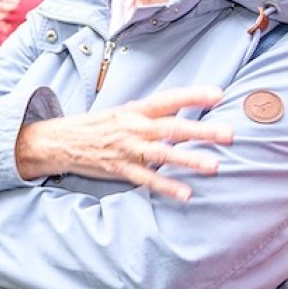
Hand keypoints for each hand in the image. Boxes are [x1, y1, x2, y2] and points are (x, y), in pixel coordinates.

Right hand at [14, 85, 231, 201]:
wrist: (59, 141)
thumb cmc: (95, 126)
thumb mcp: (122, 112)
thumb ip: (150, 114)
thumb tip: (183, 110)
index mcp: (135, 110)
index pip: (168, 99)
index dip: (192, 96)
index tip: (218, 95)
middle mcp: (133, 128)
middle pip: (172, 127)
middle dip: (201, 131)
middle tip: (229, 134)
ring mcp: (127, 149)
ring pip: (163, 154)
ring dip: (189, 160)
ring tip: (214, 166)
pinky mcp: (120, 169)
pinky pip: (147, 179)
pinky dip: (166, 186)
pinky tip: (186, 193)